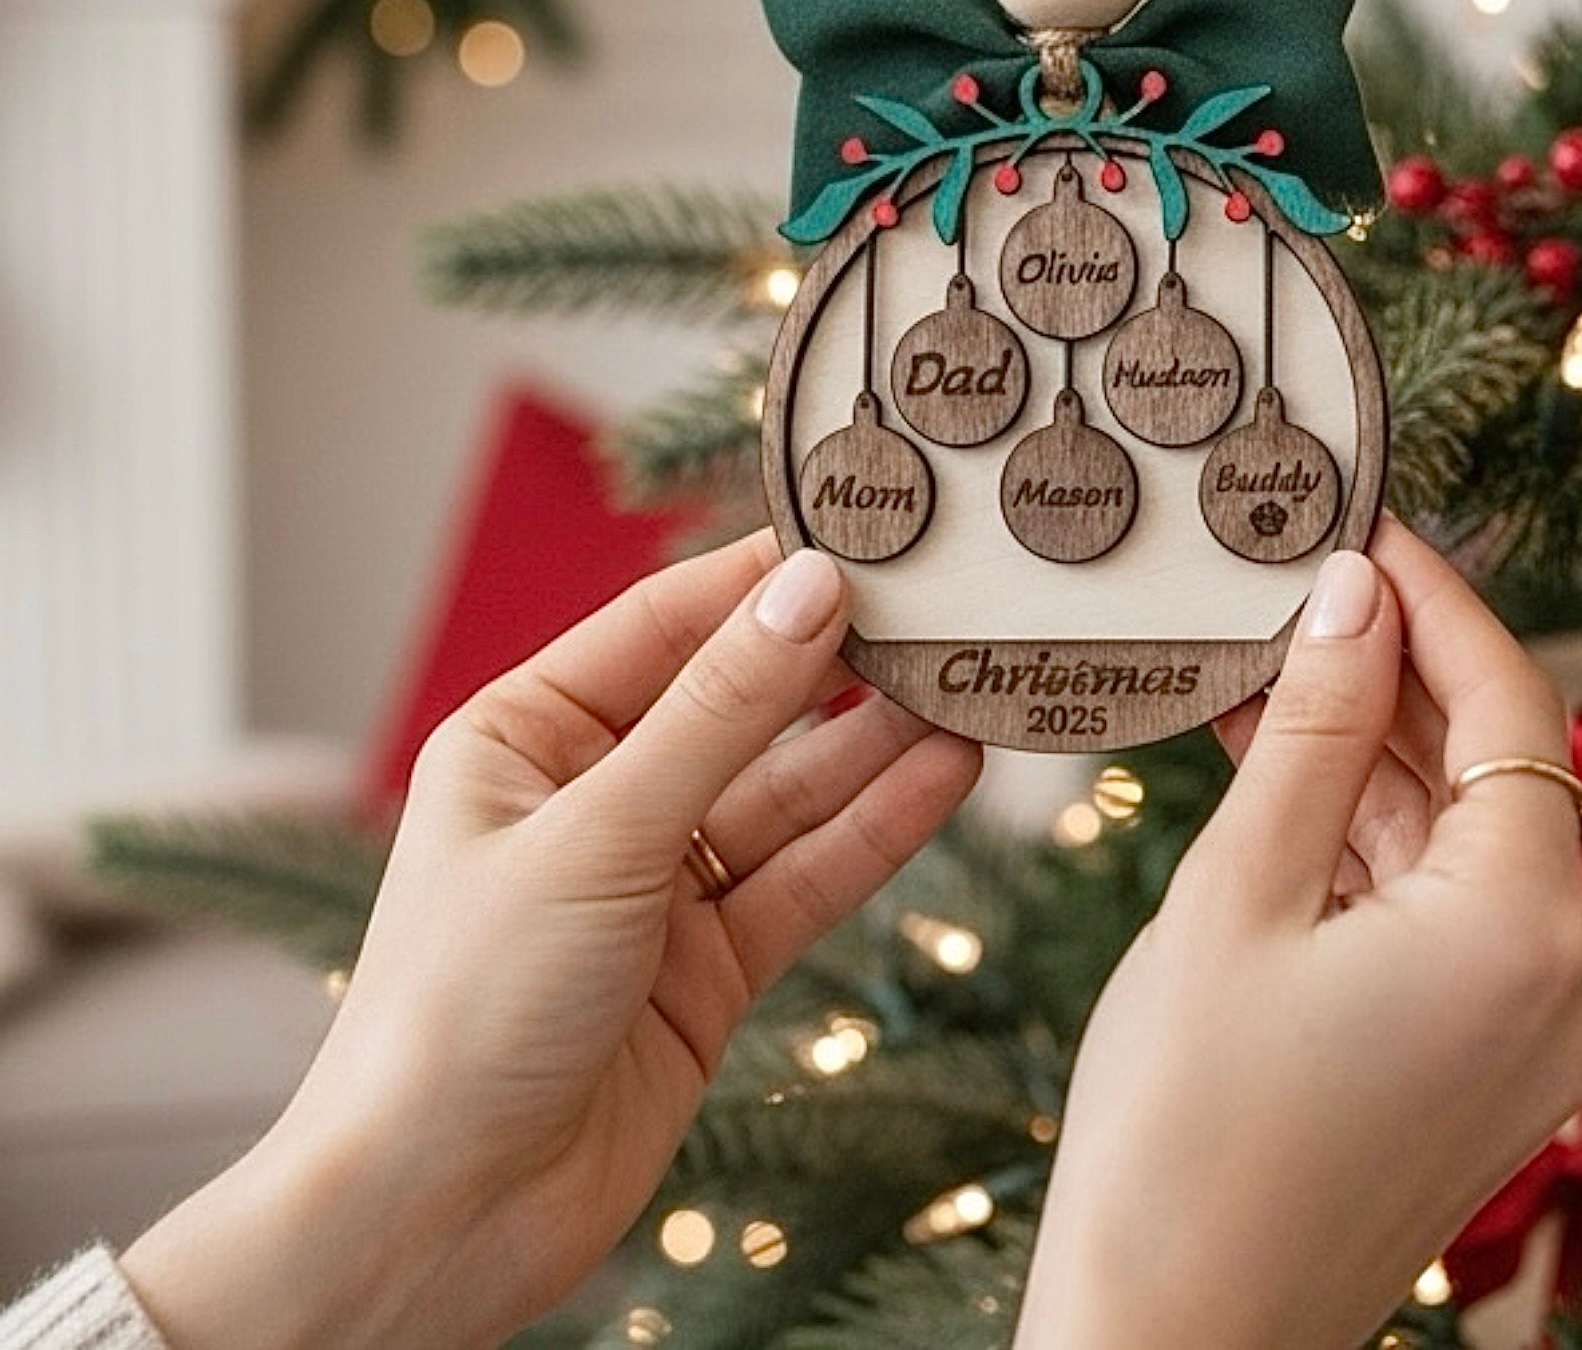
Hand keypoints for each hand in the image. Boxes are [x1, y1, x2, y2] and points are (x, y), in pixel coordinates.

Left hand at [122, 535, 981, 1349]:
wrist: (440, 1220)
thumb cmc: (463, 1007)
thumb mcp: (598, 833)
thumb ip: (719, 714)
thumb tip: (812, 588)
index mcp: (527, 737)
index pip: (664, 623)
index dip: (761, 578)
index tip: (862, 533)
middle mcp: (594, 798)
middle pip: (738, 706)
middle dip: (837, 663)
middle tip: (940, 608)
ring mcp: (657, 886)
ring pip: (786, 792)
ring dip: (875, 746)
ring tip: (968, 685)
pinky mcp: (709, 966)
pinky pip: (805, 876)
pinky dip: (875, 830)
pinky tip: (945, 777)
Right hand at [1015, 516, 1581, 1348]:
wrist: (1170, 1335)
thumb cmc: (1187, 1132)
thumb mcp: (1242, 891)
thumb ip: (1316, 729)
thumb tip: (1353, 591)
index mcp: (1528, 932)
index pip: (1508, 704)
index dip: (1436, 596)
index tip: (1364, 517)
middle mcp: (1562, 980)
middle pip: (1487, 765)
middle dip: (1386, 666)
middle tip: (1290, 574)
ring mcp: (1524, 1027)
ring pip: (1450, 834)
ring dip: (1361, 747)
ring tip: (1259, 655)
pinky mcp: (1474, 1054)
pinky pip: (1429, 903)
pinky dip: (1357, 833)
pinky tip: (1274, 760)